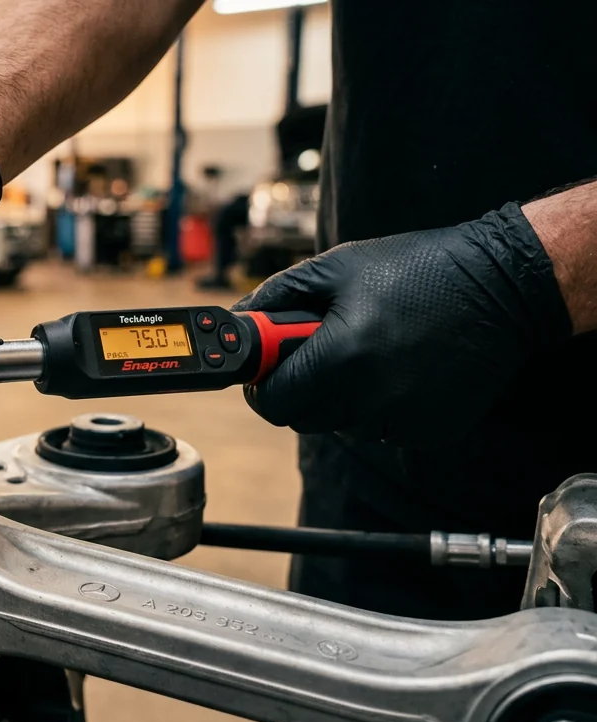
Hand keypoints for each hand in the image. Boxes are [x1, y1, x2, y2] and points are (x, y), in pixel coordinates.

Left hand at [233, 203, 571, 443]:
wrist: (503, 284)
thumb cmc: (420, 268)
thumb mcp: (339, 267)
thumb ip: (280, 295)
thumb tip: (242, 318)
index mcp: (343, 356)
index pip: (274, 403)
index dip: (262, 388)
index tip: (263, 373)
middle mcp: (373, 396)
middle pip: (304, 418)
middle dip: (301, 389)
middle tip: (318, 354)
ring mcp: (405, 418)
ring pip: (344, 423)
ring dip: (343, 396)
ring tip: (372, 350)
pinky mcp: (431, 430)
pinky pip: (384, 427)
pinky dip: (382, 405)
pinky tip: (403, 365)